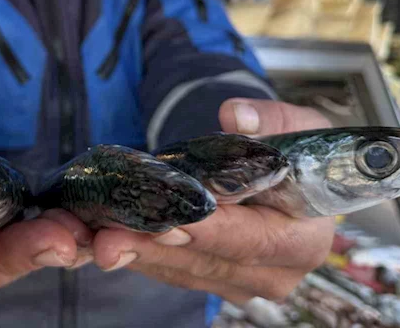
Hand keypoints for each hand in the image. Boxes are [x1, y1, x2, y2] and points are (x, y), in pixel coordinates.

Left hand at [89, 99, 336, 304]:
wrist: (289, 179)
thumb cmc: (293, 153)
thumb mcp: (294, 125)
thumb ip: (268, 119)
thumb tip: (234, 116)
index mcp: (303, 239)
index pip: (251, 240)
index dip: (206, 231)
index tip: (165, 222)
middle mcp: (276, 273)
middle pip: (207, 260)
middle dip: (154, 247)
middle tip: (108, 238)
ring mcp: (243, 283)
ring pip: (183, 270)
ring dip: (137, 253)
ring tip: (96, 238)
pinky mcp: (216, 281)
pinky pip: (173, 271)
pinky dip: (140, 253)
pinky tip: (106, 239)